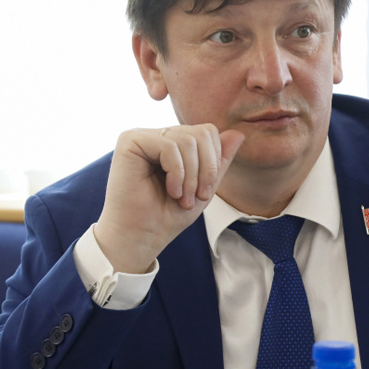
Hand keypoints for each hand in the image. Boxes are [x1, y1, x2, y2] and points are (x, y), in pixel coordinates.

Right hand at [94, 124, 244, 272]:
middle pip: (201, 133)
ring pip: (187, 139)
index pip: (207, 132)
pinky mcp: (129, 141)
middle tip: (197, 196)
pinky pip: (169, 145)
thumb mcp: (204, 187)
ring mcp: (142, 136)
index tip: (205, 193)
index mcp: (174, 143)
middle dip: (206, 169)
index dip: (214, 161)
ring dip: (192, 175)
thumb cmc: (167, 215)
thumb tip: (239, 133)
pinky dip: (177, 173)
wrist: (140, 237)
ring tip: (182, 198)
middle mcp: (157, 135)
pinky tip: (171, 191)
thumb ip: (219, 160)